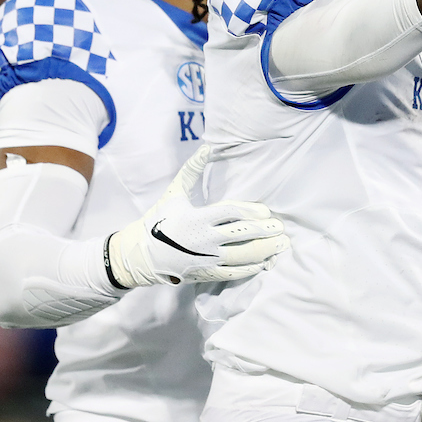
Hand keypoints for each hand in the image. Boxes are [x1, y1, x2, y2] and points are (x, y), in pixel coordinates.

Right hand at [107, 145, 288, 287]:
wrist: (141, 254)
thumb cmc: (159, 219)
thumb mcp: (174, 192)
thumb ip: (192, 170)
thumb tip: (206, 147)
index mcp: (197, 217)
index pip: (231, 212)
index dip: (251, 211)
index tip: (266, 212)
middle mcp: (203, 239)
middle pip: (241, 234)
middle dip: (265, 231)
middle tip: (281, 228)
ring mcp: (206, 259)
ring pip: (242, 255)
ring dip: (265, 250)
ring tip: (281, 245)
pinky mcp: (206, 273)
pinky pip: (233, 273)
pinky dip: (251, 268)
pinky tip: (265, 262)